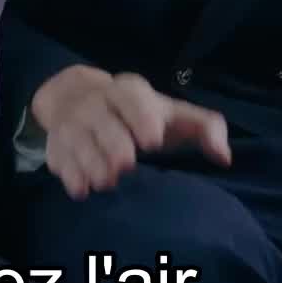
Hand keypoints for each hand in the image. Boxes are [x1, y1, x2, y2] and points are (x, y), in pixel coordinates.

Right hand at [31, 64, 231, 199]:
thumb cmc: (142, 115)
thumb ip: (206, 129)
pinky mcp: (57, 142)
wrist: (80, 98)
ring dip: (89, 161)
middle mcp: (96, 103)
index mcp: (128, 92)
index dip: (141, 118)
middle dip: (113, 143)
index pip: (133, 100)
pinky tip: (81, 190)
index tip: (152, 141)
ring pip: (76, 138)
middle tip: (125, 168)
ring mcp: (72, 122)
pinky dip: (67, 173)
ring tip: (105, 183)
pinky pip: (58, 155)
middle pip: (101, 120)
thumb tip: (224, 157)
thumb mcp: (173, 114)